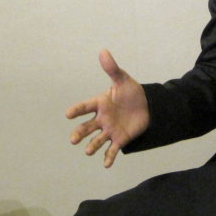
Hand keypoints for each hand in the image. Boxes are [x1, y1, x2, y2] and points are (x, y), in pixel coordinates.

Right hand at [66, 50, 149, 167]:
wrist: (148, 106)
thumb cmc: (132, 92)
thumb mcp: (123, 79)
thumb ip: (112, 68)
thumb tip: (103, 51)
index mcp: (100, 103)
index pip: (85, 107)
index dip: (77, 110)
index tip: (67, 114)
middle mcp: (101, 118)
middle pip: (86, 127)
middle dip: (79, 133)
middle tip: (73, 140)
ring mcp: (109, 130)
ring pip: (97, 140)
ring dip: (92, 146)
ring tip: (88, 151)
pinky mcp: (120, 139)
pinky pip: (112, 150)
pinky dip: (109, 157)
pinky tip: (106, 164)